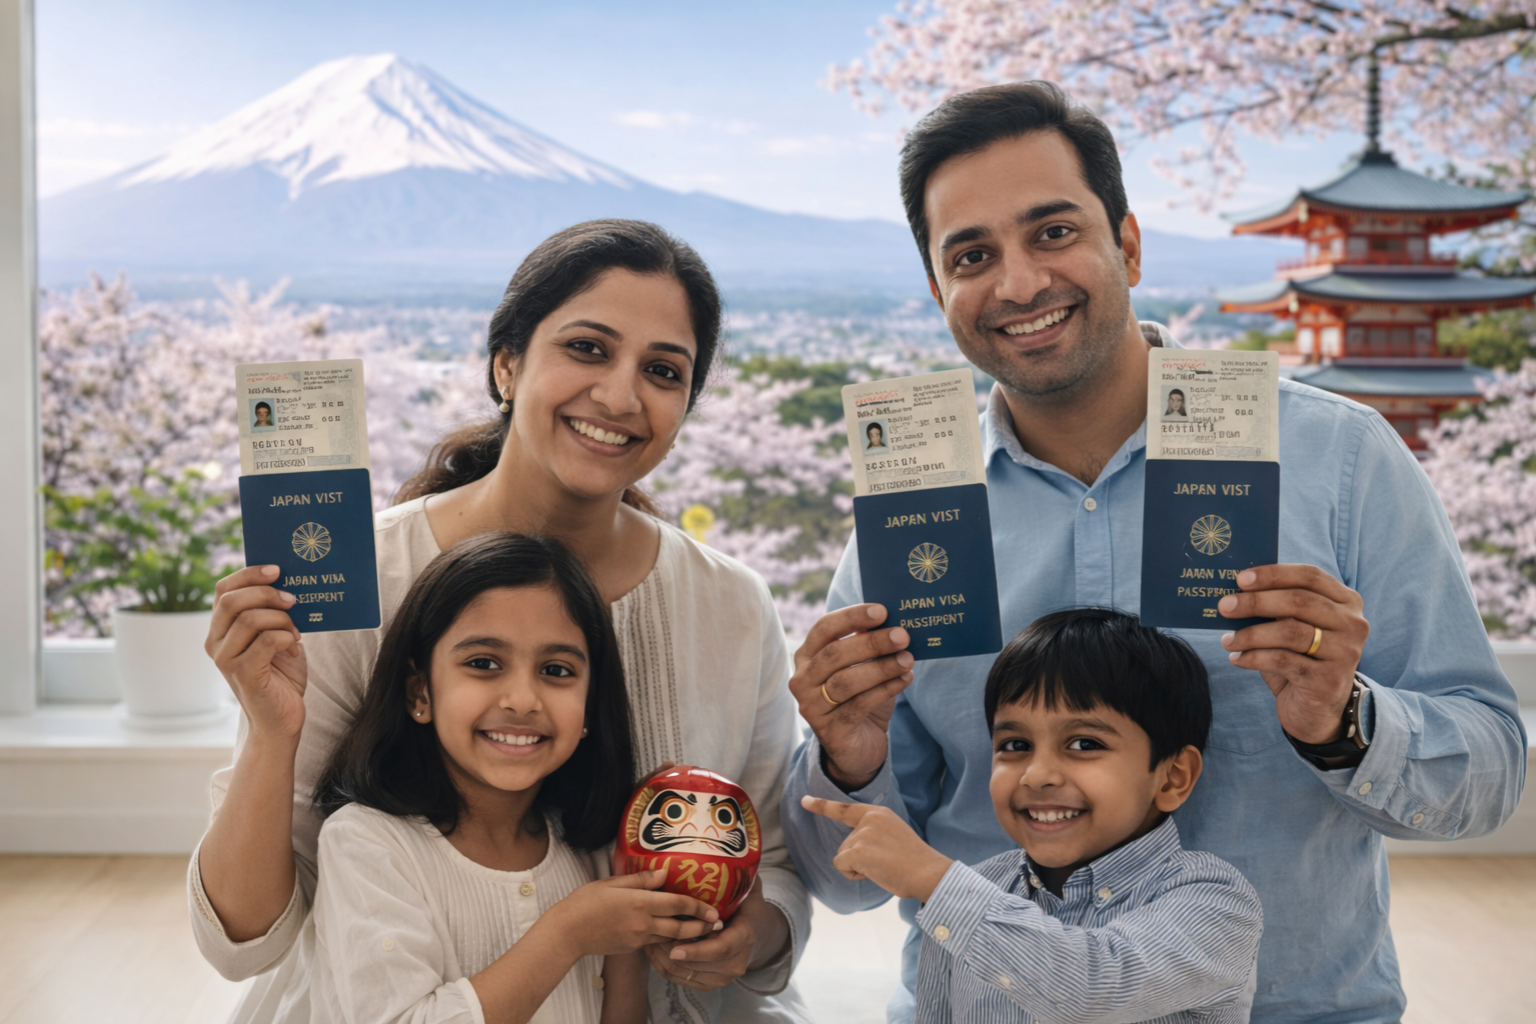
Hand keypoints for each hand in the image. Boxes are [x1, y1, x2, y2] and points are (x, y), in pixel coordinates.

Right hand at [206, 565, 308, 740]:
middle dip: (267, 593)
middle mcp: (215, 643)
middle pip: (232, 600)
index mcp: (220, 630)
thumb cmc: (280, 676)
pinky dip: (286, 638)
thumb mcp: (275, 636)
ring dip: (281, 619)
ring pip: (250, 619)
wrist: (282, 719)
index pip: (223, 590)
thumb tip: (288, 581)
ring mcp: (226, 660)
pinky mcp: (244, 674)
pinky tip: (293, 648)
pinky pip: (266, 641)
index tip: (277, 569)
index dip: (248, 574)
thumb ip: (271, 612)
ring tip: (295, 633)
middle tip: (293, 600)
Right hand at [549, 870, 720, 960]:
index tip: (713, 910)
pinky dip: (668, 940)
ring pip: (670, 939)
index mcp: (640, 903)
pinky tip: (674, 935)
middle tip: (717, 925)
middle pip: (680, 927)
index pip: (677, 904)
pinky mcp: (631, 948)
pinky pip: (655, 943)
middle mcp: (643, 923)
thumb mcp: (612, 883)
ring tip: (703, 932)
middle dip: (701, 927)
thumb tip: (664, 873)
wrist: (567, 933)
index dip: (698, 907)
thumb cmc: (585, 902)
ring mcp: (637, 938)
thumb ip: (640, 878)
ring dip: (688, 936)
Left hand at [647, 880, 788, 990]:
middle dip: (669, 953)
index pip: (719, 949)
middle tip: (650, 935)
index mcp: (744, 937)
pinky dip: (664, 966)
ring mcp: (722, 976)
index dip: (697, 951)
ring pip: (684, 974)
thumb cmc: (746, 906)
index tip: (674, 948)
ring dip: (663, 959)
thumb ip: (740, 876)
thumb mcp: (748, 889)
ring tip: (648, 938)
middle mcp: (735, 962)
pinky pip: (680, 980)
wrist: (756, 932)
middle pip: (696, 966)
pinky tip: (653, 949)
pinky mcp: (709, 983)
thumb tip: (731, 855)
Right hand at [788, 605, 913, 789]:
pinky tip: (905, 679)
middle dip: (871, 643)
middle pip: (835, 654)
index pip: (824, 629)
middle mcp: (802, 680)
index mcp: (807, 656)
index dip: (852, 617)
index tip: (882, 611)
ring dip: (881, 668)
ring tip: (907, 659)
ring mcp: (812, 707)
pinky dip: (885, 690)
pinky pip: (859, 705)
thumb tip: (888, 620)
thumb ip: (867, 643)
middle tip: (902, 636)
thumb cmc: (860, 698)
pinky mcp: (829, 731)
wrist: (857, 746)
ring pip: (846, 681)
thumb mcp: (863, 667)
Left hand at [801, 796, 951, 901]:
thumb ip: (874, 833)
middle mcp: (869, 819)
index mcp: (879, 813)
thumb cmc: (914, 862)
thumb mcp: (894, 835)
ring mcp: (862, 834)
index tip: (804, 801)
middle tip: (885, 862)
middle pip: (845, 843)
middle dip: (859, 857)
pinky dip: (853, 874)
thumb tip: (854, 850)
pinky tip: (874, 873)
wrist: (927, 872)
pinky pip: (841, 865)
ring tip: (883, 867)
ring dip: (858, 867)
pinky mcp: (857, 851)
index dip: (822, 805)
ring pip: (843, 855)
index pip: (845, 808)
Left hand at [1219, 564, 1368, 744]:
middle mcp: (1353, 624)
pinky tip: (1236, 659)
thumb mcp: (1292, 627)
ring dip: (1250, 634)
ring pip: (1290, 632)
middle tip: (1224, 606)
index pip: (1310, 576)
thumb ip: (1276, 607)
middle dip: (1256, 602)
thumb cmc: (1300, 658)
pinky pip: (1282, 660)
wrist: (1317, 709)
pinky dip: (1253, 657)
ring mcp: (1345, 652)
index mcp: (1346, 601)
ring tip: (1227, 640)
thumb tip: (1236, 591)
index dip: (1274, 574)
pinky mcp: (1328, 680)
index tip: (1240, 579)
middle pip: (1299, 601)